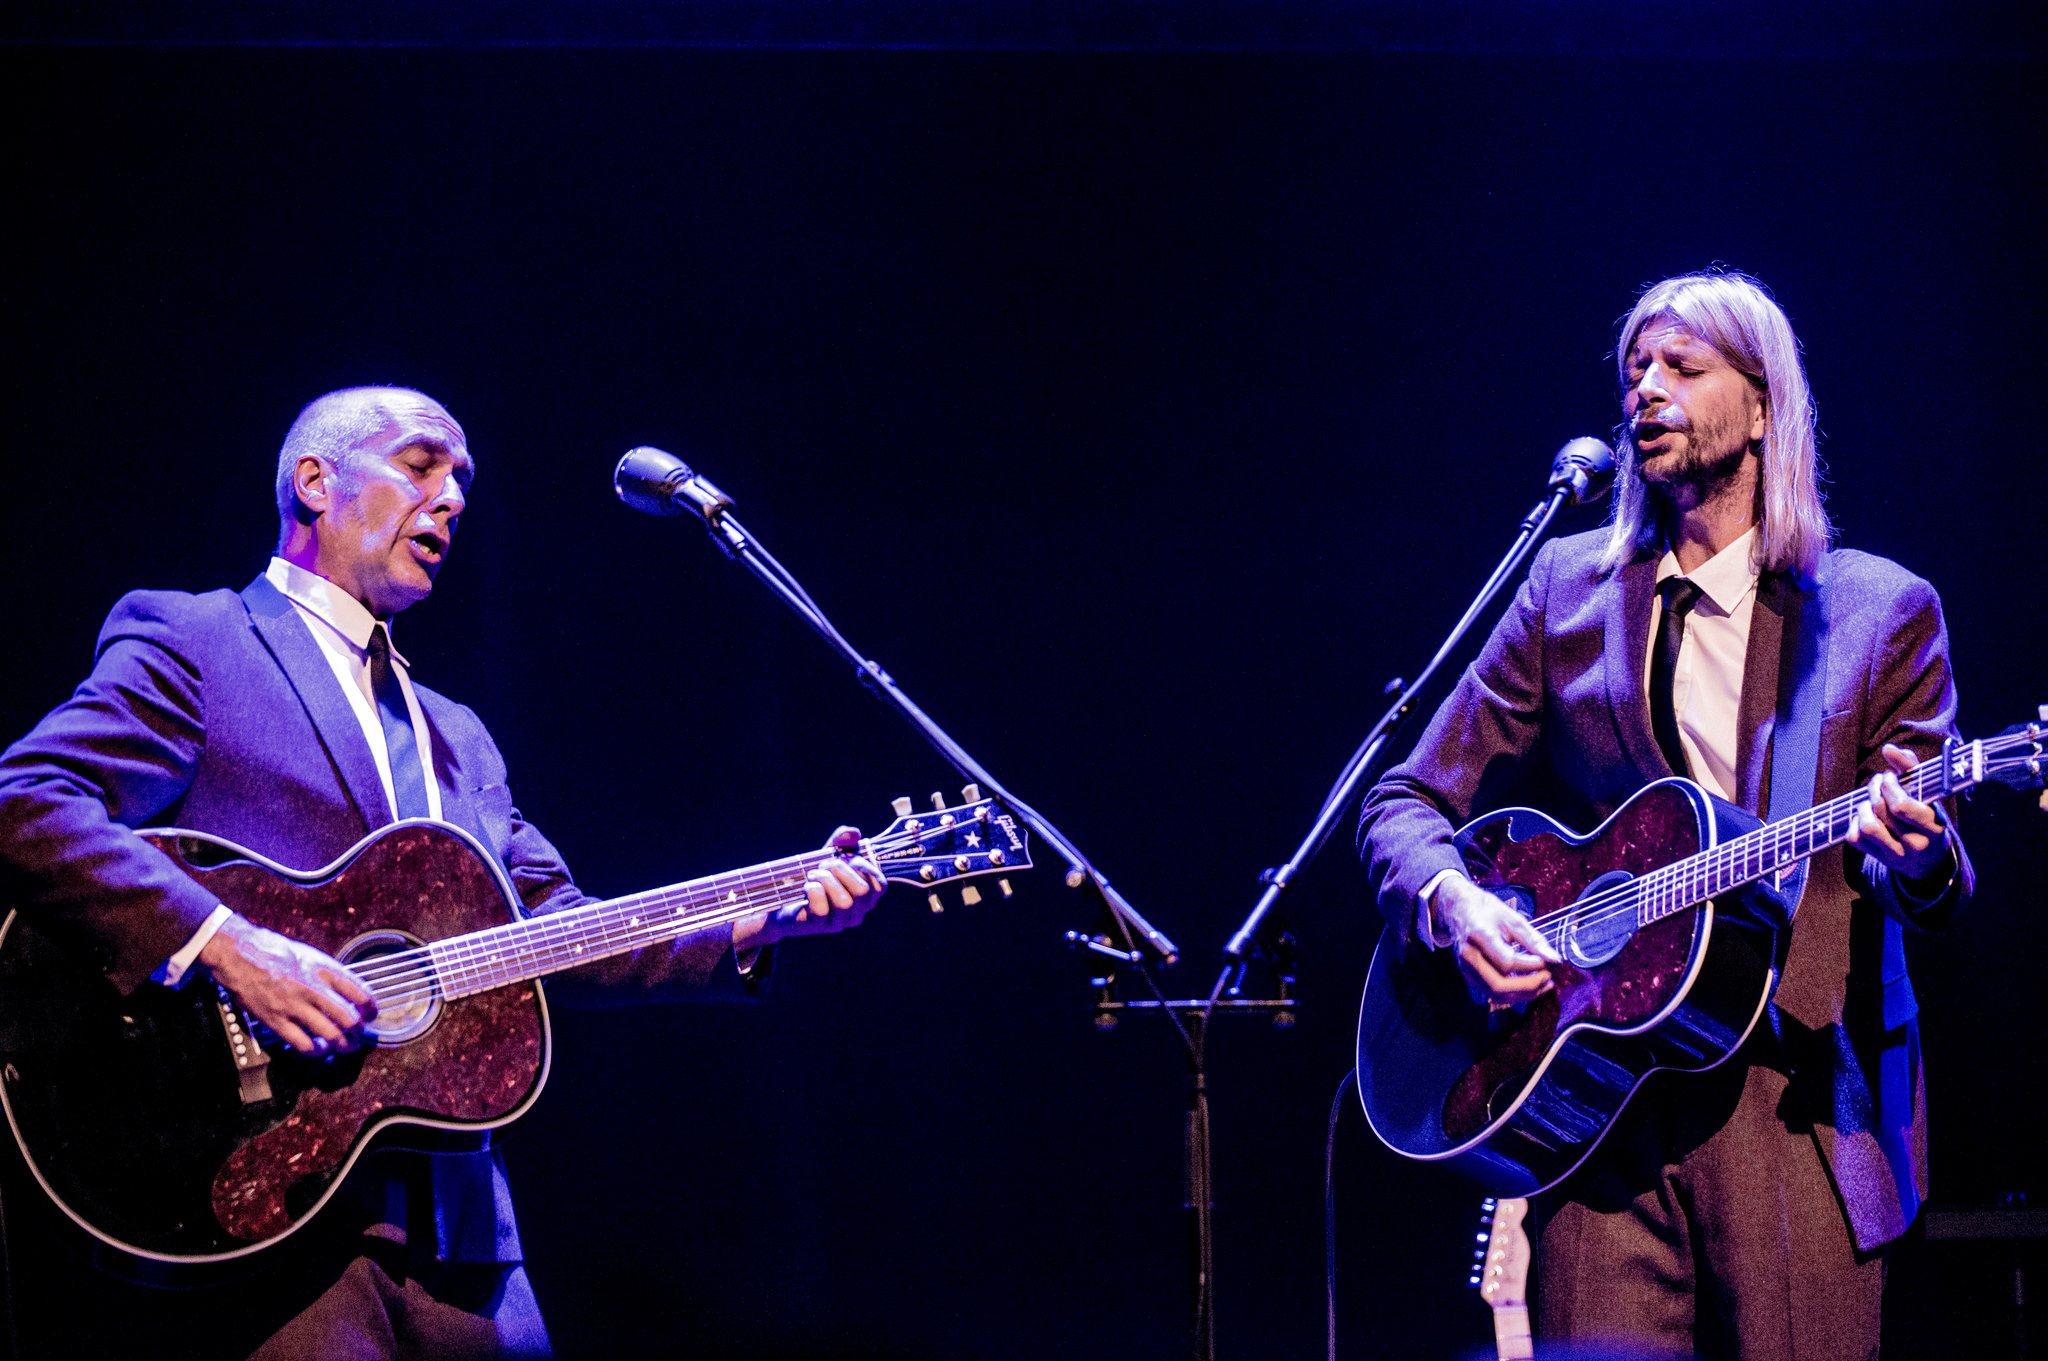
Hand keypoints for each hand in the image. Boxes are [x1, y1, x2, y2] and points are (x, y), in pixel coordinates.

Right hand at [198, 915, 377, 1054]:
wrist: (238, 954)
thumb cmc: (273, 951)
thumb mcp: (309, 954)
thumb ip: (329, 972)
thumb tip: (349, 989)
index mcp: (323, 969)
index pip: (360, 992)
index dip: (372, 1008)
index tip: (372, 1014)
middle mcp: (312, 988)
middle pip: (349, 1018)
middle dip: (359, 1032)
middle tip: (360, 1035)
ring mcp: (294, 1006)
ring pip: (330, 1034)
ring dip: (342, 1045)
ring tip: (345, 1047)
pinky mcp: (276, 1020)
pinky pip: (302, 1043)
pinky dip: (315, 1051)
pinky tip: (318, 1050)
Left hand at [732, 826, 885, 951]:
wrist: (784, 897)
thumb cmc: (816, 877)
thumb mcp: (830, 855)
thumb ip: (842, 841)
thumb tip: (852, 832)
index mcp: (866, 897)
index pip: (879, 885)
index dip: (863, 867)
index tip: (847, 859)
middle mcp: (857, 913)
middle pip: (862, 891)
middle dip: (841, 870)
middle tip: (825, 865)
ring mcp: (839, 922)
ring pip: (844, 902)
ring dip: (825, 879)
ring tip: (813, 874)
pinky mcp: (818, 926)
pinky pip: (821, 908)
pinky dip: (812, 890)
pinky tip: (806, 886)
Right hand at [1432, 873, 1561, 1009]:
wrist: (1458, 910)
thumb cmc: (1487, 910)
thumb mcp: (1513, 919)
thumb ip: (1534, 940)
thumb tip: (1554, 960)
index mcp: (1479, 935)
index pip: (1506, 962)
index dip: (1530, 966)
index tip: (1548, 963)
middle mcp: (1468, 956)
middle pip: (1498, 985)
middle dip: (1528, 986)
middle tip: (1548, 978)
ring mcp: (1465, 969)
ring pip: (1495, 995)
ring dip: (1523, 995)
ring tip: (1543, 985)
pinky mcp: (1468, 976)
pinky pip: (1492, 993)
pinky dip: (1513, 994)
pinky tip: (1528, 985)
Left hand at [1844, 743, 1951, 883]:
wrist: (1928, 860)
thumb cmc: (1927, 815)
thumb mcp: (1927, 793)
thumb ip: (1910, 768)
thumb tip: (1889, 749)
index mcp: (1934, 827)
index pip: (1902, 806)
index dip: (1889, 787)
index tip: (1890, 776)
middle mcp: (1917, 844)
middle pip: (1882, 810)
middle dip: (1875, 788)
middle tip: (1879, 781)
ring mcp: (1897, 856)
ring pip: (1867, 826)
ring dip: (1864, 806)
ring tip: (1871, 799)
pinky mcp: (1879, 859)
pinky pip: (1855, 839)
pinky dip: (1855, 823)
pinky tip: (1866, 816)